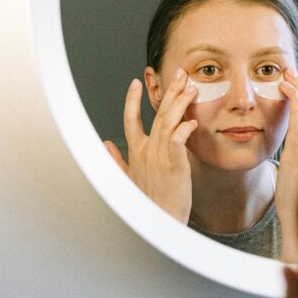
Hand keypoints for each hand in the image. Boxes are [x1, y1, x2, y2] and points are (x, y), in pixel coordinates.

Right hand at [104, 70, 198, 222]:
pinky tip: (193, 121)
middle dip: (169, 91)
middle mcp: (145, 150)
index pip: (130, 119)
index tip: (135, 83)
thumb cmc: (149, 203)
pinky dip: (185, 127)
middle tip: (180, 74)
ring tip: (192, 88)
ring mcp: (159, 156)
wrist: (158, 223)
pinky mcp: (173, 164)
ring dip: (181, 102)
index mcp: (134, 152)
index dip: (132, 100)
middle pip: (157, 113)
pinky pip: (178, 138)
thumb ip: (116, 160)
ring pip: (169, 121)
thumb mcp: (127, 178)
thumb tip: (105, 144)